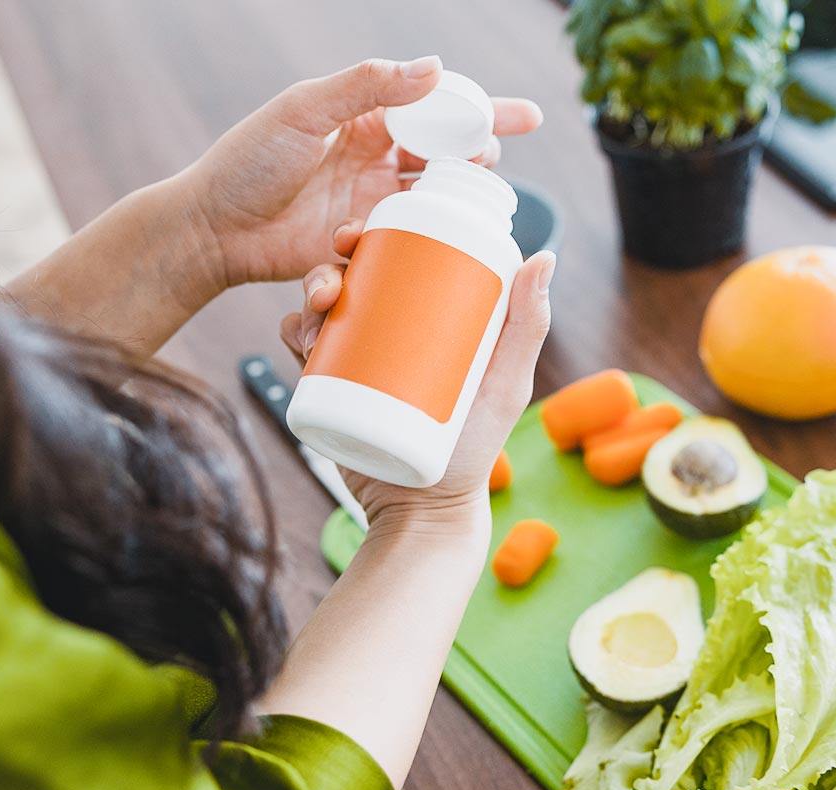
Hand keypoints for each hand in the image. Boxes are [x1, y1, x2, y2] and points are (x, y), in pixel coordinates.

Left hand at [185, 56, 543, 286]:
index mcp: (365, 119)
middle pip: (448, 157)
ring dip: (456, 204)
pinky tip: (431, 247)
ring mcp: (372, 206)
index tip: (528, 117)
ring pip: (435, 202)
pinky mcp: (363, 247)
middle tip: (488, 163)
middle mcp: (376, 161)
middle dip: (480, 159)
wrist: (212, 229)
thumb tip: (434, 68)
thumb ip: (367, 86)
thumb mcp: (305, 111)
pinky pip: (406, 244)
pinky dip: (421, 244)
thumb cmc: (248, 161)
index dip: (484, 111)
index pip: (437, 107)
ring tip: (465, 206)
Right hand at [281, 233, 555, 540]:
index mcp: (433, 318)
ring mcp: (361, 359)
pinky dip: (292, 333)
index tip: (363, 231)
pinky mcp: (333, 389)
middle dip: (331, 263)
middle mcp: (393, 332)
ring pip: (323, 308)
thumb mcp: (504, 384)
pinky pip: (304, 350)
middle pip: (354, 277)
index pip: (400, 259)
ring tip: (317, 313)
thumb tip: (544, 253)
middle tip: (334, 276)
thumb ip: (527, 326)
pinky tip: (297, 334)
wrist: (422, 512)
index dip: (376, 234)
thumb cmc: (475, 450)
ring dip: (308, 293)